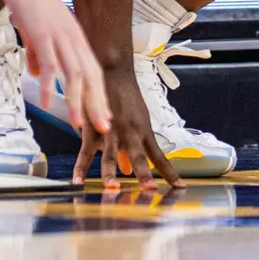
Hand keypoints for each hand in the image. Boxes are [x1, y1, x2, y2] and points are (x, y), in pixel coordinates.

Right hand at [0, 0, 110, 135]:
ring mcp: (59, 35)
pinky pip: (49, 64)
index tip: (103, 116)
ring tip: (77, 123)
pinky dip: (49, 85)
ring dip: (76, 101)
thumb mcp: (35, 28)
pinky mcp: (43, 33)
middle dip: (96, 104)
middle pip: (90, 76)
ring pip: (74, 74)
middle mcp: (72, 37)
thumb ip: (37, 51)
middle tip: (101, 128)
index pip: (93, 70)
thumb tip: (36, 73)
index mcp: (74, 36)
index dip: (98, 94)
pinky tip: (47, 102)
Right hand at [72, 66, 182, 192]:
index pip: (159, 157)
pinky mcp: (93, 126)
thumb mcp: (136, 118)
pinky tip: (78, 181)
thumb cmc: (126, 93)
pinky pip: (86, 151)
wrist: (113, 68)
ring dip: (110, 174)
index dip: (170, 173)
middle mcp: (130, 133)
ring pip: (111, 156)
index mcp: (144, 132)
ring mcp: (111, 130)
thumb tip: (128, 167)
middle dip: (144, 176)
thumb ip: (133, 144)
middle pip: (139, 159)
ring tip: (112, 189)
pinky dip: (81, 167)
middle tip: (150, 191)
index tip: (180, 187)